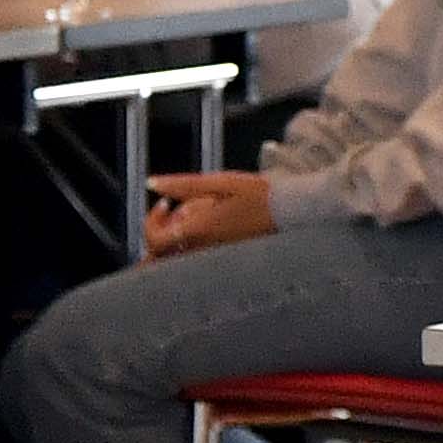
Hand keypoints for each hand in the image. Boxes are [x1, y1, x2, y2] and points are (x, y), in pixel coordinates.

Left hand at [145, 172, 275, 255]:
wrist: (291, 214)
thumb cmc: (258, 195)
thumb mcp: (219, 181)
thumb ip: (183, 184)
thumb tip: (152, 183)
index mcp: (199, 230)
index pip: (155, 240)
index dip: (151, 222)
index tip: (166, 203)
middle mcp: (203, 250)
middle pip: (162, 255)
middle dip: (161, 233)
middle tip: (175, 211)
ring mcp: (213, 259)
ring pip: (177, 259)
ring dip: (176, 239)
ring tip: (195, 216)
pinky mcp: (223, 261)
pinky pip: (195, 260)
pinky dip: (190, 246)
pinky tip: (207, 226)